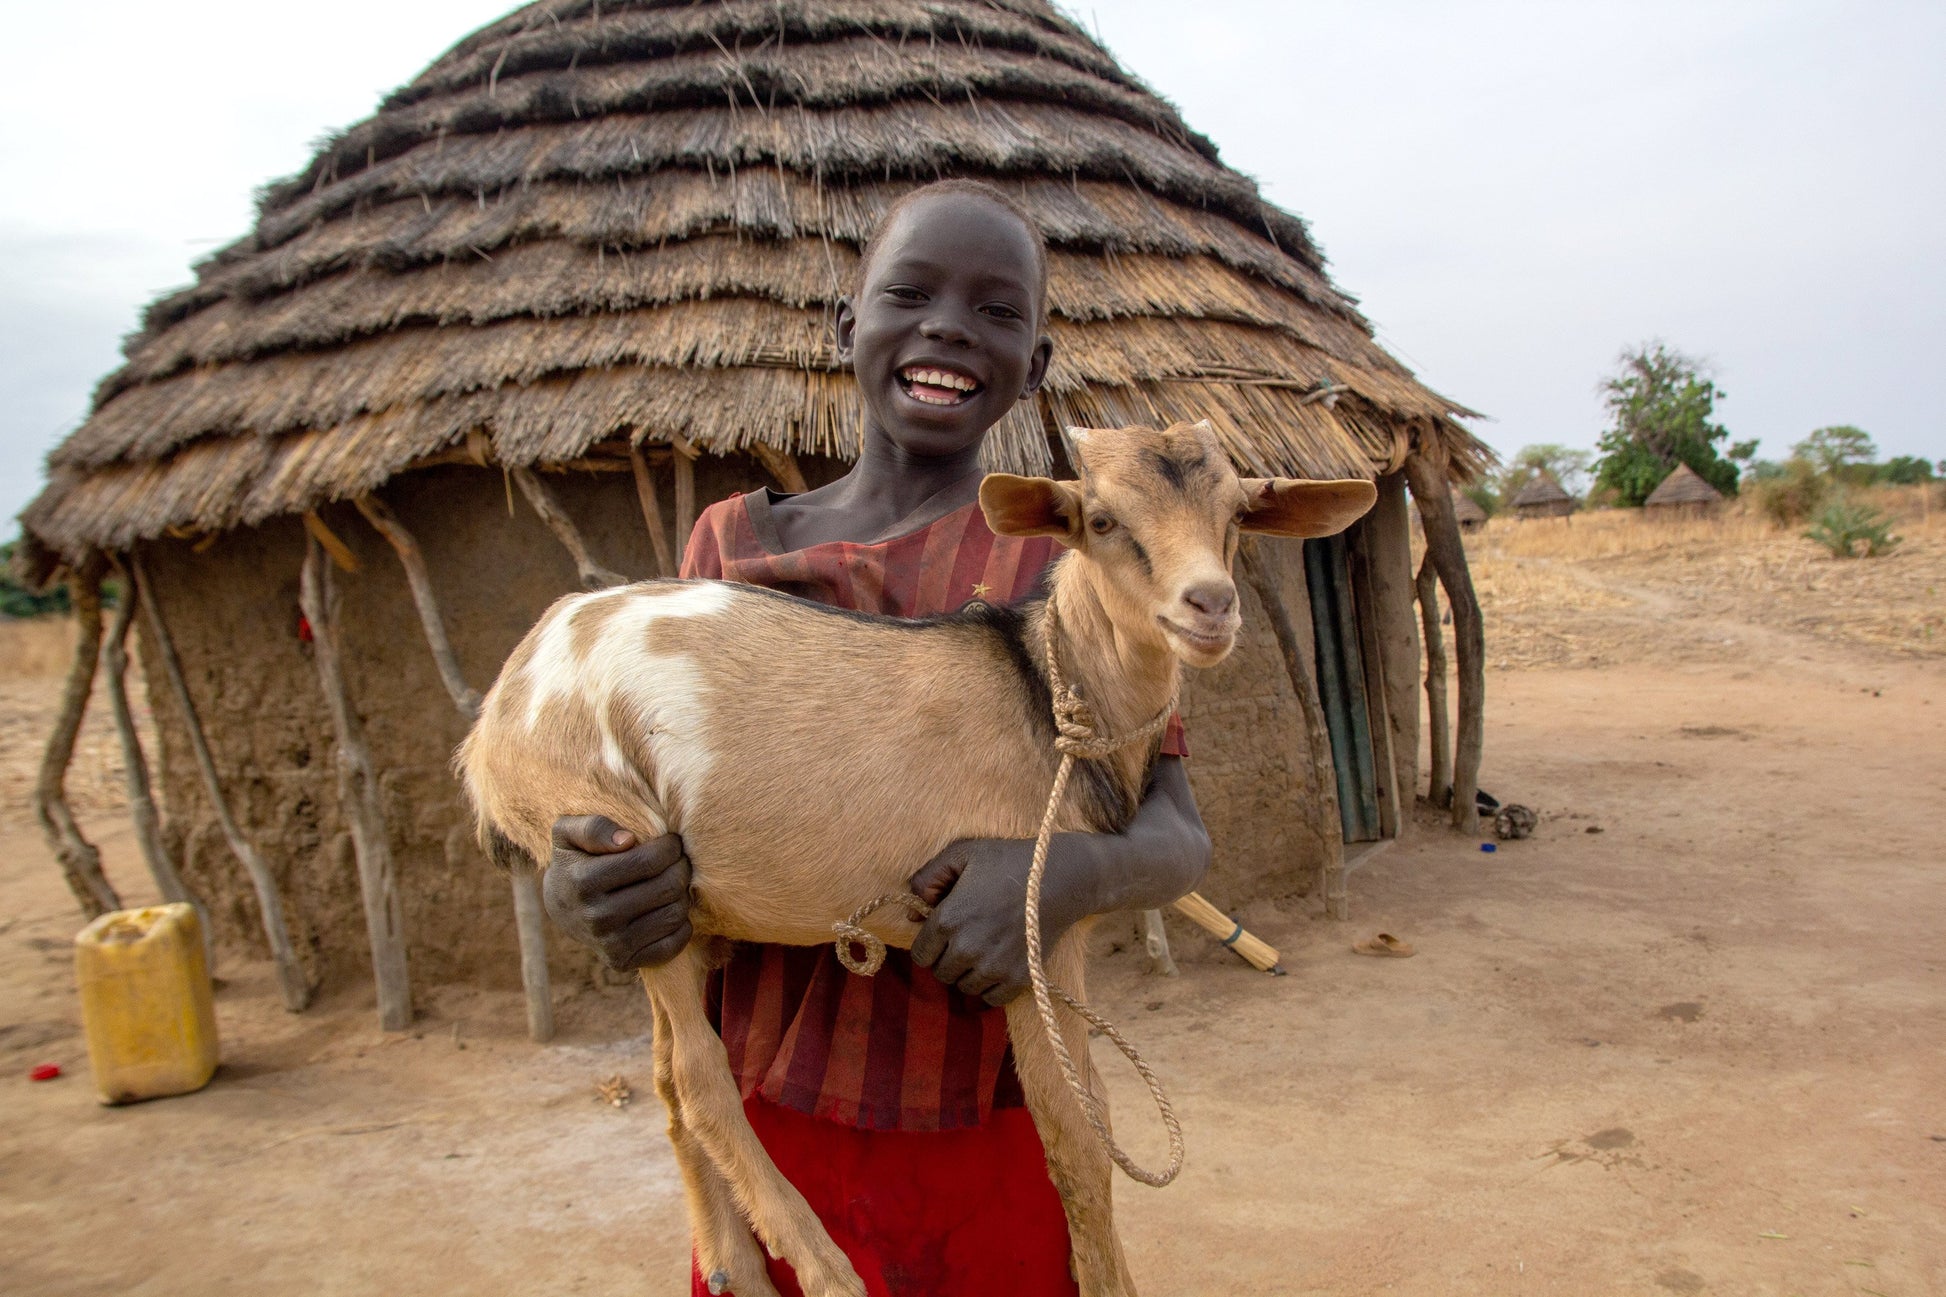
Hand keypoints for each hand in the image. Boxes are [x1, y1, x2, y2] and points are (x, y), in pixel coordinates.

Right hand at [544, 815, 691, 970]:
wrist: (561, 907)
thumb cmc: (574, 860)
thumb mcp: (568, 833)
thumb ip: (592, 827)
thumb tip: (627, 840)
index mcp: (584, 882)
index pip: (650, 860)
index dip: (670, 846)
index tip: (669, 842)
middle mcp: (597, 917)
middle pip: (668, 887)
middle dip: (681, 867)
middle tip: (678, 861)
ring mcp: (610, 944)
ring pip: (675, 914)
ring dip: (682, 894)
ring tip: (672, 883)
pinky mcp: (623, 962)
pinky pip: (673, 944)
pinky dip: (681, 924)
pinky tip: (667, 908)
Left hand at [907, 838, 1090, 1006]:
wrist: (1059, 878)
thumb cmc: (1008, 861)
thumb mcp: (962, 854)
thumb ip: (928, 878)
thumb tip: (912, 914)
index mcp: (947, 920)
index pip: (920, 955)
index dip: (929, 946)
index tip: (943, 937)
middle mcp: (966, 949)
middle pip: (941, 974)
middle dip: (948, 959)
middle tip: (966, 941)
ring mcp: (993, 967)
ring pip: (964, 988)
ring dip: (968, 974)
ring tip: (982, 952)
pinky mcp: (1018, 978)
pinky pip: (991, 998)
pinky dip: (990, 987)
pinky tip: (997, 966)